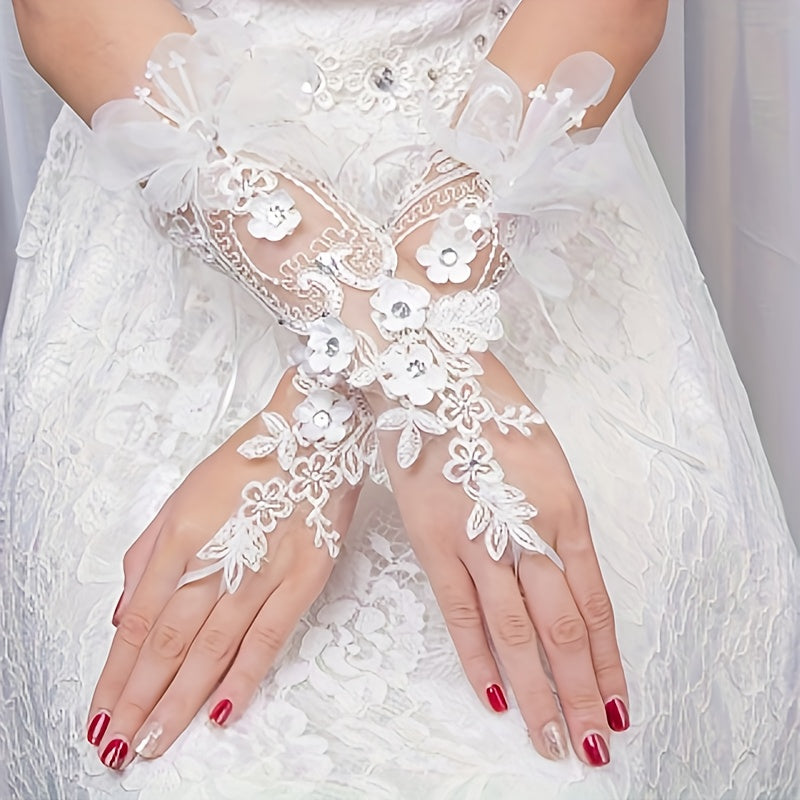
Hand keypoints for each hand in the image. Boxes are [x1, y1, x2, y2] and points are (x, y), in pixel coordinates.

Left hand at [86, 369, 362, 769]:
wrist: (313, 434)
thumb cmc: (247, 462)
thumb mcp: (181, 496)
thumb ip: (147, 553)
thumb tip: (124, 612)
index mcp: (181, 537)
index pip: (139, 622)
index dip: (117, 674)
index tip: (102, 712)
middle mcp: (216, 559)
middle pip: (168, 645)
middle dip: (138, 702)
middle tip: (119, 747)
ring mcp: (263, 571)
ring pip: (211, 650)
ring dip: (179, 702)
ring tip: (154, 742)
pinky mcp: (304, 577)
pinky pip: (269, 637)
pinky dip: (243, 677)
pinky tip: (221, 713)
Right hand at [379, 351, 627, 765]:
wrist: (432, 378)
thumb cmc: (492, 414)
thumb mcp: (545, 462)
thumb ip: (556, 522)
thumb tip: (562, 578)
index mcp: (565, 511)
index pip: (594, 605)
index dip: (607, 660)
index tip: (617, 700)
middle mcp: (528, 532)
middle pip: (561, 630)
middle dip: (581, 693)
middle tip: (593, 744)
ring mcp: (478, 541)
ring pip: (515, 633)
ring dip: (536, 692)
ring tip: (552, 739)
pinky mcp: (433, 542)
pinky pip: (460, 613)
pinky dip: (477, 659)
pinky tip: (493, 696)